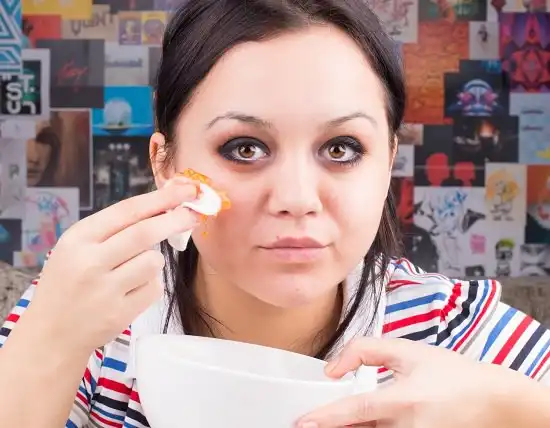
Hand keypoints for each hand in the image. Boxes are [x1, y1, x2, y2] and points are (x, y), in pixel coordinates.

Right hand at [24, 177, 199, 355]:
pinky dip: (150, 285)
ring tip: (132, 271)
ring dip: (153, 261)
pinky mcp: (120, 313)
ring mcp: (105, 290)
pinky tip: (129, 292)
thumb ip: (114, 228)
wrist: (50, 334)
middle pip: (145, 233)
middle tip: (193, 214)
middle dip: (175, 220)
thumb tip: (165, 207)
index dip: (161, 198)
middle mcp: (90, 262)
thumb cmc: (69, 282)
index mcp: (78, 238)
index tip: (185, 189)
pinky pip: (154, 288)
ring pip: (153, 261)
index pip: (127, 211)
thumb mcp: (77, 247)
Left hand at [296, 337, 548, 427]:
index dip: (327, 417)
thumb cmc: (451, 373)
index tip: (301, 422)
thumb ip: (365, 350)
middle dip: (334, 427)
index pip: (356, 411)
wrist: (493, 401)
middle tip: (309, 422)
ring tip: (333, 419)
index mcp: (404, 399)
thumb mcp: (408, 351)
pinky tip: (360, 422)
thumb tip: (333, 370)